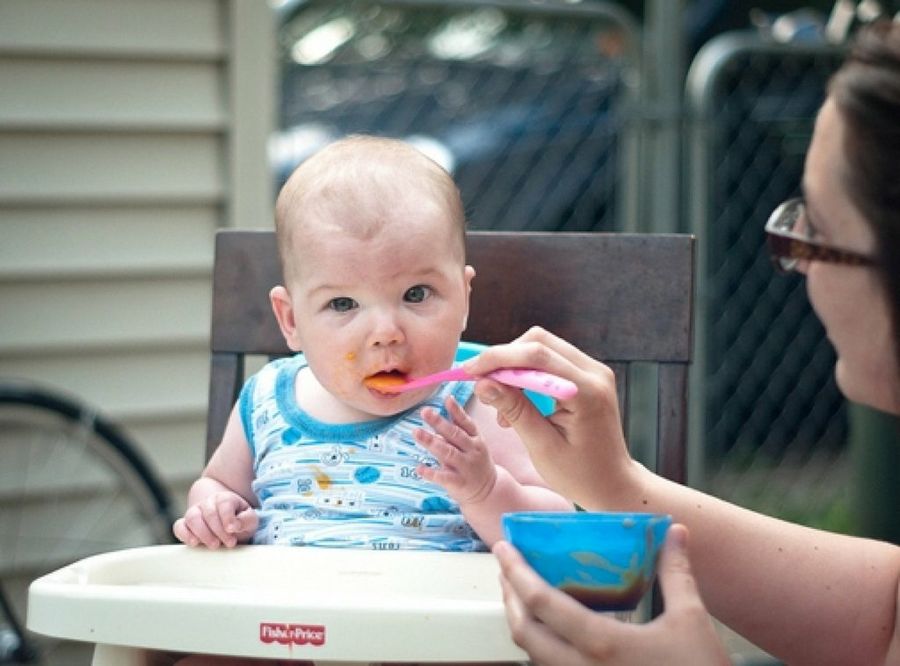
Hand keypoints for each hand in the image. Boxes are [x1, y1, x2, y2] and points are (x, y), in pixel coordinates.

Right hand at [173, 490, 257, 547]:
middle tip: (230, 543)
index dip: (228, 517)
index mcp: (225, 498)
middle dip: (219, 530)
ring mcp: (195, 512)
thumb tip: (234, 525)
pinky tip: (195, 543)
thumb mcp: (250, 520)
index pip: (224, 502)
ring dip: (203, 533)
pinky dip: (185, 535)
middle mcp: (208, 503)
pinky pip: (179, 527)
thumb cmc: (239, 522)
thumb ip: (247, 520)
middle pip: (209, 512)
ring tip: (214, 545)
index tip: (233, 529)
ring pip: (192, 517)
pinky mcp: (185, 525)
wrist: (226, 525)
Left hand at [415, 396, 496, 503]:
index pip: (466, 422)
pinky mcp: (459, 483)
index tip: (447, 399)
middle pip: (455, 435)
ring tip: (416, 433)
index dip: (456, 410)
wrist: (488, 491)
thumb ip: (457, 427)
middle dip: (439, 422)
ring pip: (448, 453)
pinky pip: (444, 477)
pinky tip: (419, 468)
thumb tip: (441, 408)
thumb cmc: (474, 461)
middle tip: (425, 412)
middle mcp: (472, 451)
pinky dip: (431, 473)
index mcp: (475, 438)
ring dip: (431, 442)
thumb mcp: (471, 443)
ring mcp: (466, 467)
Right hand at [462, 327, 636, 507]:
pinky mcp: (589, 375)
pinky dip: (527, 372)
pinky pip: (552, 360)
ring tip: (499, 400)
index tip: (469, 371)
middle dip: (504, 357)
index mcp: (587, 391)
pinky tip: (516, 399)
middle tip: (480, 382)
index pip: (536, 356)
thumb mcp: (541, 445)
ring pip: (543, 347)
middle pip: (539, 342)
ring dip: (514, 366)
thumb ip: (514, 410)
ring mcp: (594, 371)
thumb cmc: (579, 474)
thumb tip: (483, 383)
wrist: (612, 483)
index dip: (498, 358)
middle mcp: (595, 372)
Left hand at [494, 524, 728, 665]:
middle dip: (508, 596)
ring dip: (520, 621)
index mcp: (601, 643)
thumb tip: (676, 531)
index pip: (541, 603)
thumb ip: (676, 573)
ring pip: (533, 655)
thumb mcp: (691, 620)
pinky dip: (540, 644)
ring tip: (521, 592)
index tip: (502, 548)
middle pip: (523, 631)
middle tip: (507, 568)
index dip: (516, 573)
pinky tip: (550, 629)